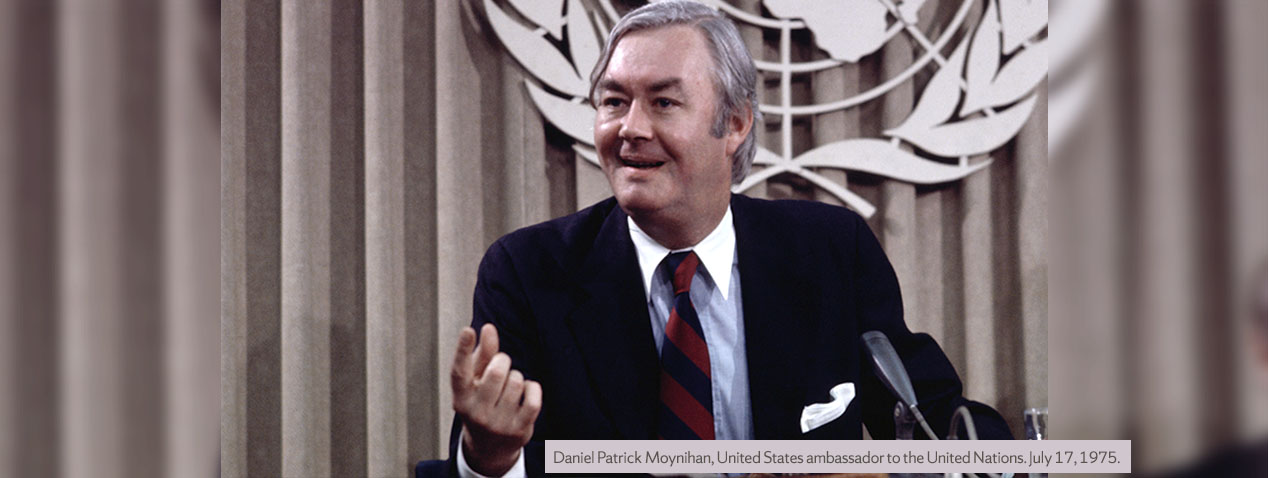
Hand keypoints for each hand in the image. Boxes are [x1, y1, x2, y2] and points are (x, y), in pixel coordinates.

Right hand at [451, 324, 542, 475]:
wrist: (489, 448)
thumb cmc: (482, 404)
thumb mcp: (476, 381)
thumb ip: (482, 354)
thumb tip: (488, 328)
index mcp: (461, 398)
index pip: (459, 372)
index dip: (463, 349)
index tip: (468, 330)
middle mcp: (476, 413)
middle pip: (496, 372)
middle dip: (503, 360)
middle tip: (501, 365)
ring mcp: (498, 423)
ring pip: (516, 382)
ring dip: (517, 377)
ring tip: (510, 386)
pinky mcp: (519, 429)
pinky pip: (533, 399)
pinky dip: (533, 388)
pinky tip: (526, 391)